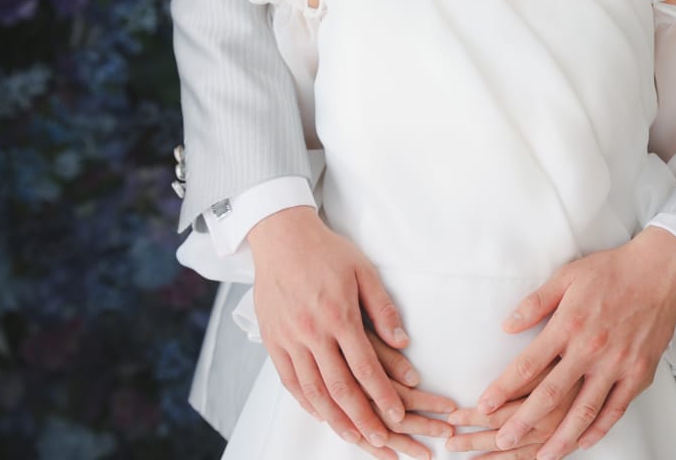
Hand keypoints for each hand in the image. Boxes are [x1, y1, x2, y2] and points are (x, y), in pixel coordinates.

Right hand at [249, 206, 447, 456]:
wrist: (281, 236)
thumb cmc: (326, 251)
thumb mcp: (363, 270)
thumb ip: (383, 308)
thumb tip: (403, 342)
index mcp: (338, 315)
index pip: (365, 366)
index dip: (382, 395)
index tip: (397, 415)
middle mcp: (312, 332)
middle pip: (339, 387)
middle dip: (362, 418)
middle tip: (380, 441)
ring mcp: (289, 339)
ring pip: (312, 389)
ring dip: (334, 418)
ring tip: (353, 437)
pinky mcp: (272, 341)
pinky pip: (289, 380)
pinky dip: (306, 401)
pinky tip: (320, 414)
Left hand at [462, 228, 675, 459]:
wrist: (659, 271)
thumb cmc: (611, 272)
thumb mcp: (566, 277)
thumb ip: (535, 303)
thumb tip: (506, 326)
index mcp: (569, 324)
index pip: (528, 364)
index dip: (503, 387)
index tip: (485, 405)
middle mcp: (591, 348)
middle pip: (551, 394)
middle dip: (523, 421)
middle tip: (502, 441)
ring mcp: (617, 364)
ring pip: (584, 411)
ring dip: (561, 438)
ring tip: (542, 457)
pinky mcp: (639, 373)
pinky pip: (616, 409)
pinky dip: (599, 429)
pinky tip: (583, 442)